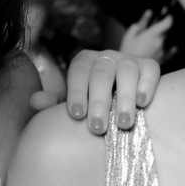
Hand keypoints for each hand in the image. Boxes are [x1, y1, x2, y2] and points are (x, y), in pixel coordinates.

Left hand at [29, 49, 161, 133]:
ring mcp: (128, 59)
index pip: (77, 72)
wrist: (122, 95)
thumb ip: (54, 103)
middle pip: (101, 74)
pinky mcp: (149, 65)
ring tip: (123, 123)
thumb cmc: (92, 101)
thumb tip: (34, 100)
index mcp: (83, 62)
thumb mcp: (72, 101)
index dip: (76, 92)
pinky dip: (147, 85)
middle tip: (98, 128)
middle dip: (99, 101)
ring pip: (126, 72)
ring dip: (125, 98)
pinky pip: (150, 70)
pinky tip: (143, 104)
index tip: (77, 115)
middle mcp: (105, 57)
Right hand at [119, 9, 174, 64]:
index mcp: (152, 35)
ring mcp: (162, 52)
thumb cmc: (127, 52)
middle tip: (151, 31)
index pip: (167, 23)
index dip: (169, 18)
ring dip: (160, 40)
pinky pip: (170, 53)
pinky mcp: (162, 60)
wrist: (128, 69)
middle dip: (160, 30)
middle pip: (165, 32)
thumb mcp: (131, 34)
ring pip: (165, 42)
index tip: (167, 16)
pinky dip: (171, 49)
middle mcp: (159, 43)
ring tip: (148, 44)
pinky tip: (173, 48)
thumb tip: (149, 13)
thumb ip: (142, 22)